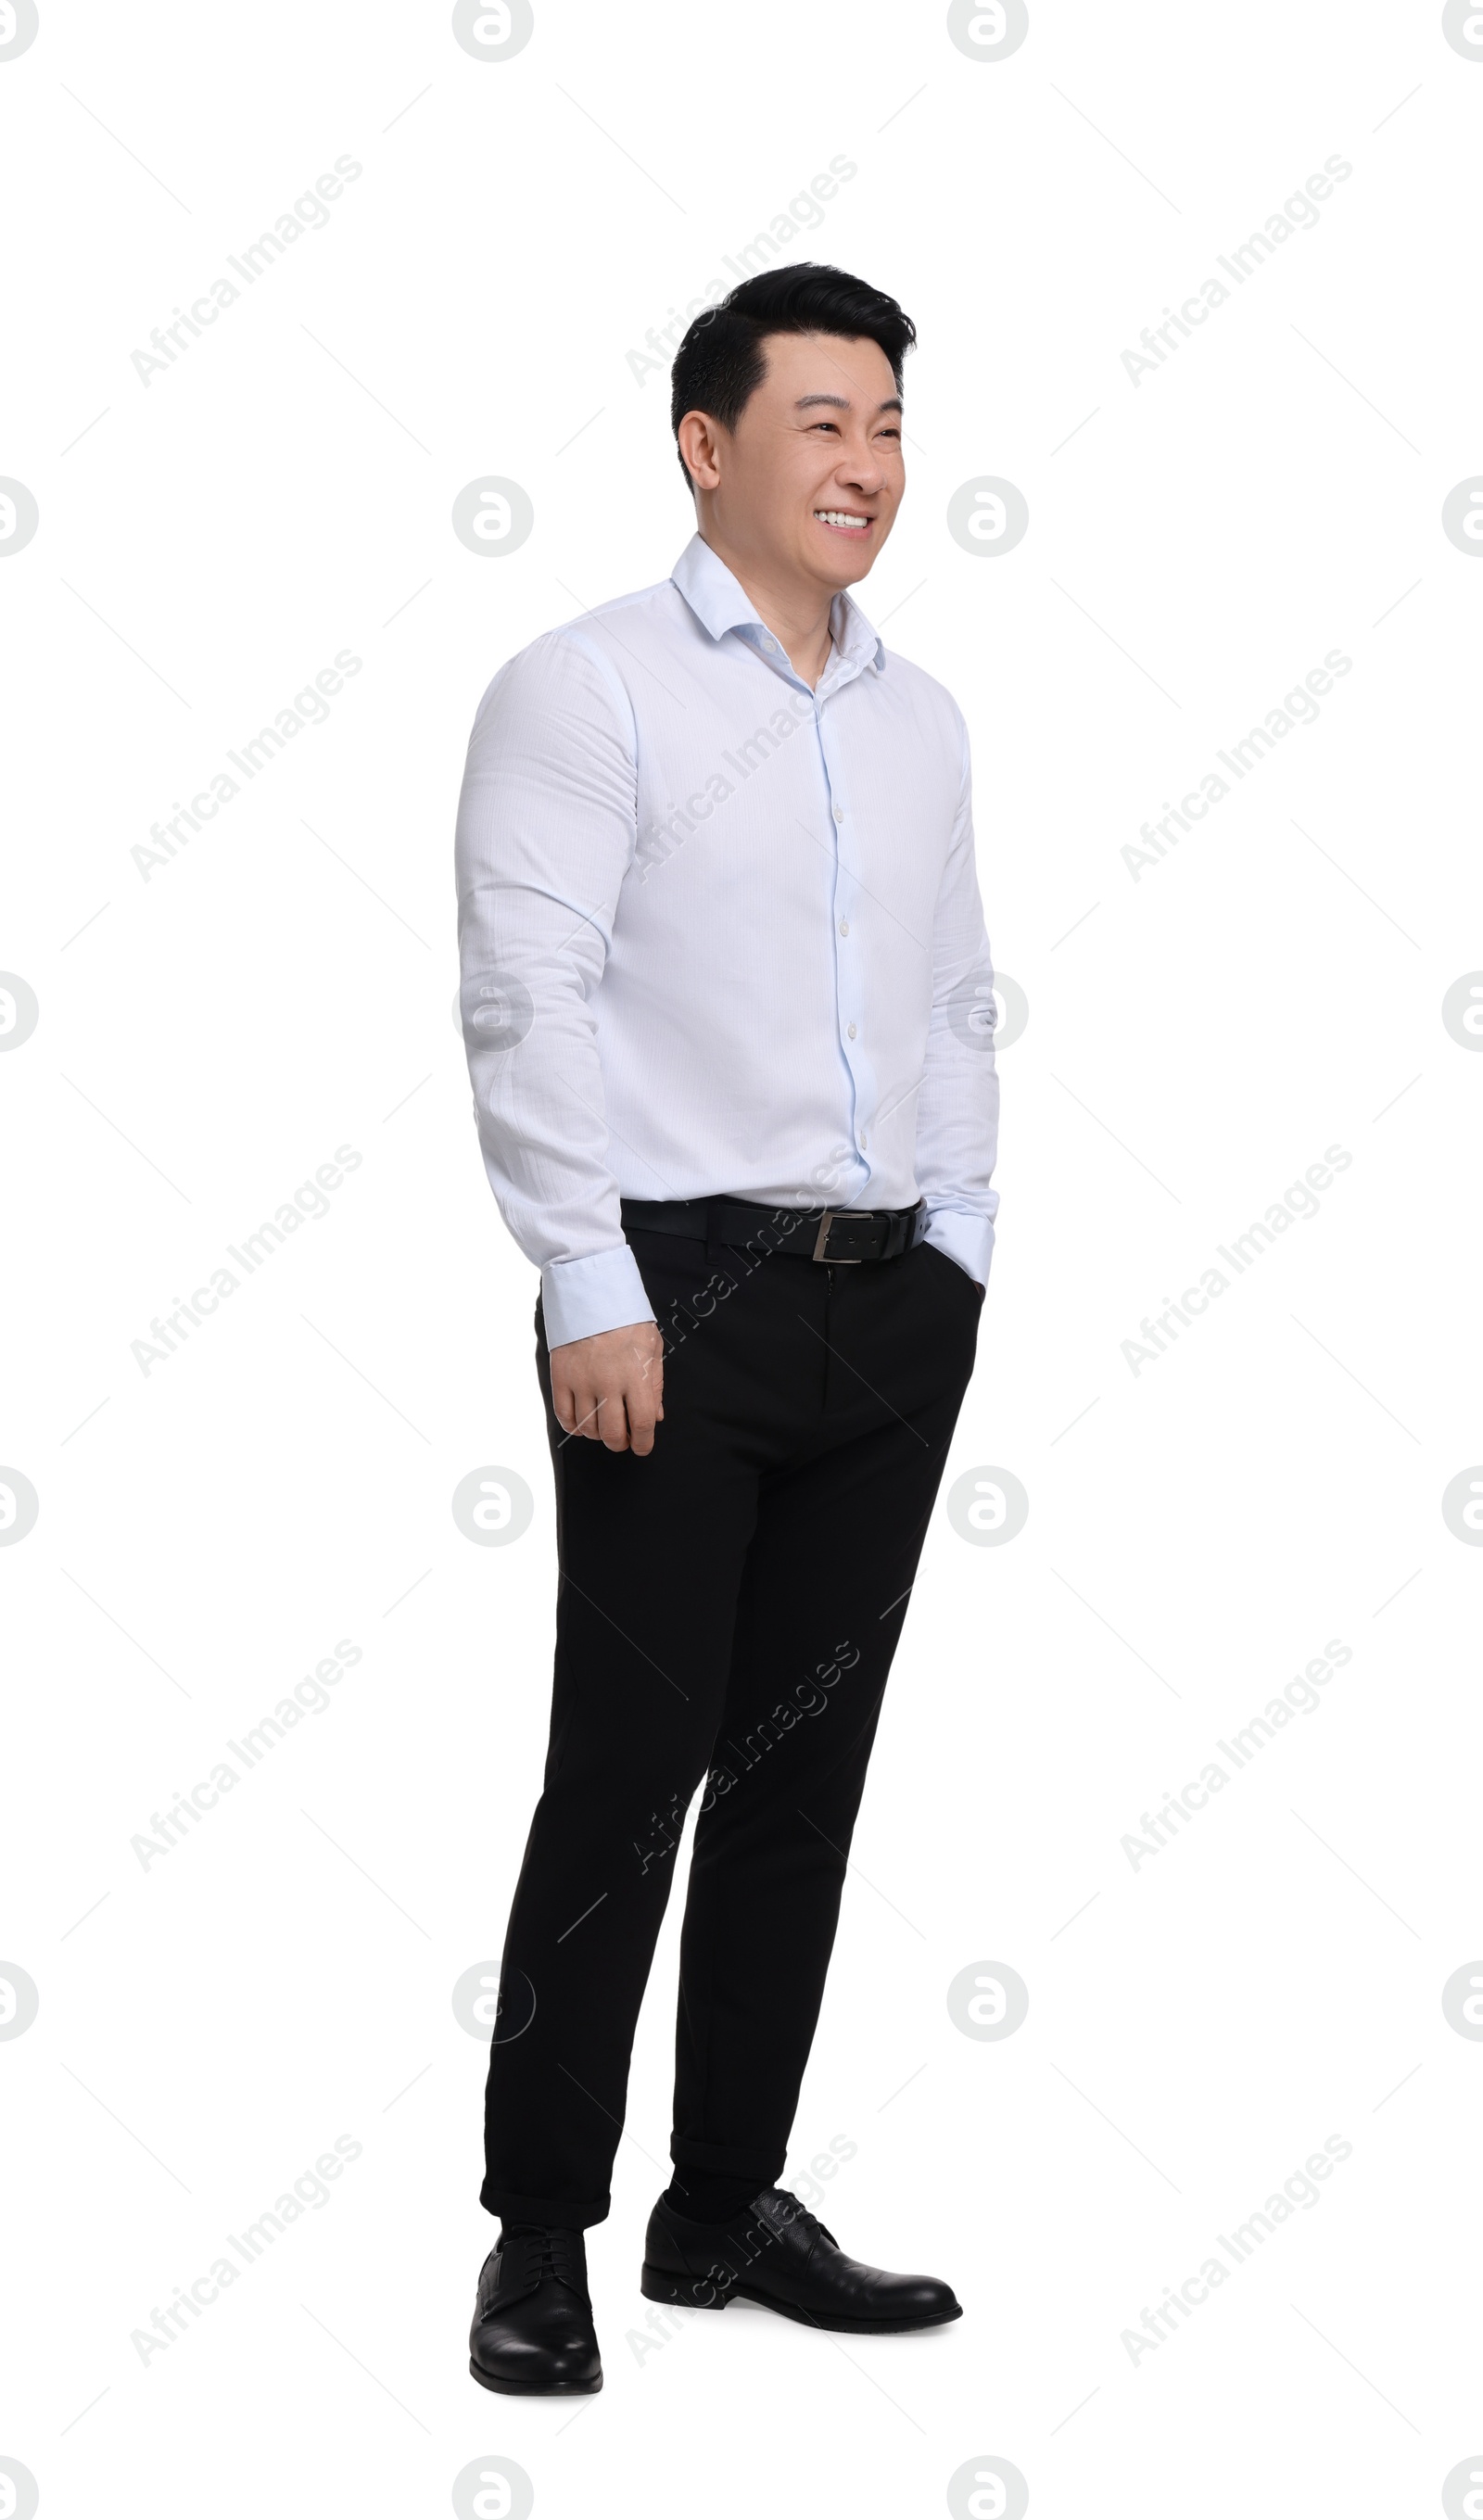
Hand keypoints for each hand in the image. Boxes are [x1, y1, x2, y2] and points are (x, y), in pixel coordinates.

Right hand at [549, 1320, 664, 1454]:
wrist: (592, 1294)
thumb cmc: (627, 1319)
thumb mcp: (652, 1348)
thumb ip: (655, 1385)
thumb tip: (655, 1417)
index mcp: (636, 1376)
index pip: (642, 1424)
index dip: (643, 1443)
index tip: (642, 1447)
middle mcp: (609, 1383)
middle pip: (613, 1433)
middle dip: (620, 1443)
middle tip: (623, 1439)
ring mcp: (582, 1382)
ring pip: (588, 1428)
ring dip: (598, 1435)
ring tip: (604, 1426)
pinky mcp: (561, 1378)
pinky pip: (564, 1416)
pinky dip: (574, 1427)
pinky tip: (582, 1424)